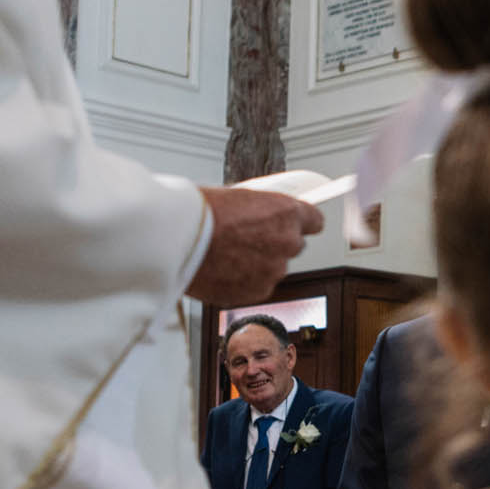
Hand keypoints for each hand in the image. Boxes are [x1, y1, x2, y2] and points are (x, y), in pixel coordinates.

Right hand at [187, 188, 323, 304]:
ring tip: (226, 255)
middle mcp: (287, 242)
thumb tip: (258, 216)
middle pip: (293, 246)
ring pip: (273, 268)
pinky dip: (242, 282)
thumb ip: (258, 211)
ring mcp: (274, 270)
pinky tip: (222, 270)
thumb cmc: (198, 212)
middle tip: (246, 241)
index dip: (301, 224)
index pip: (314, 221)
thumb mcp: (235, 196)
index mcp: (286, 213)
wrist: (175, 239)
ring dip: (257, 265)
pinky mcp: (257, 292)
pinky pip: (256, 286)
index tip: (294, 226)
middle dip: (274, 245)